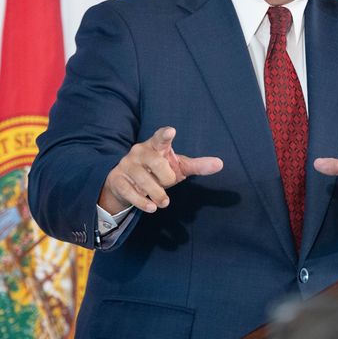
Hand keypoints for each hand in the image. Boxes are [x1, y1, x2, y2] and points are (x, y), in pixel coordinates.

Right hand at [98, 126, 222, 213]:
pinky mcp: (117, 179)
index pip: (160, 137)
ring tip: (163, 201)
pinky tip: (151, 207)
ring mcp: (127, 165)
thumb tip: (220, 164)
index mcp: (156, 145)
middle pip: (157, 164)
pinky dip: (143, 202)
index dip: (165, 135)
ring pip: (144, 181)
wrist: (126, 184)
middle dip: (166, 178)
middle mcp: (139, 151)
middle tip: (167, 183)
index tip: (171, 131)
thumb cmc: (157, 171)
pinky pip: (131, 192)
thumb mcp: (178, 167)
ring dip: (157, 194)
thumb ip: (197, 166)